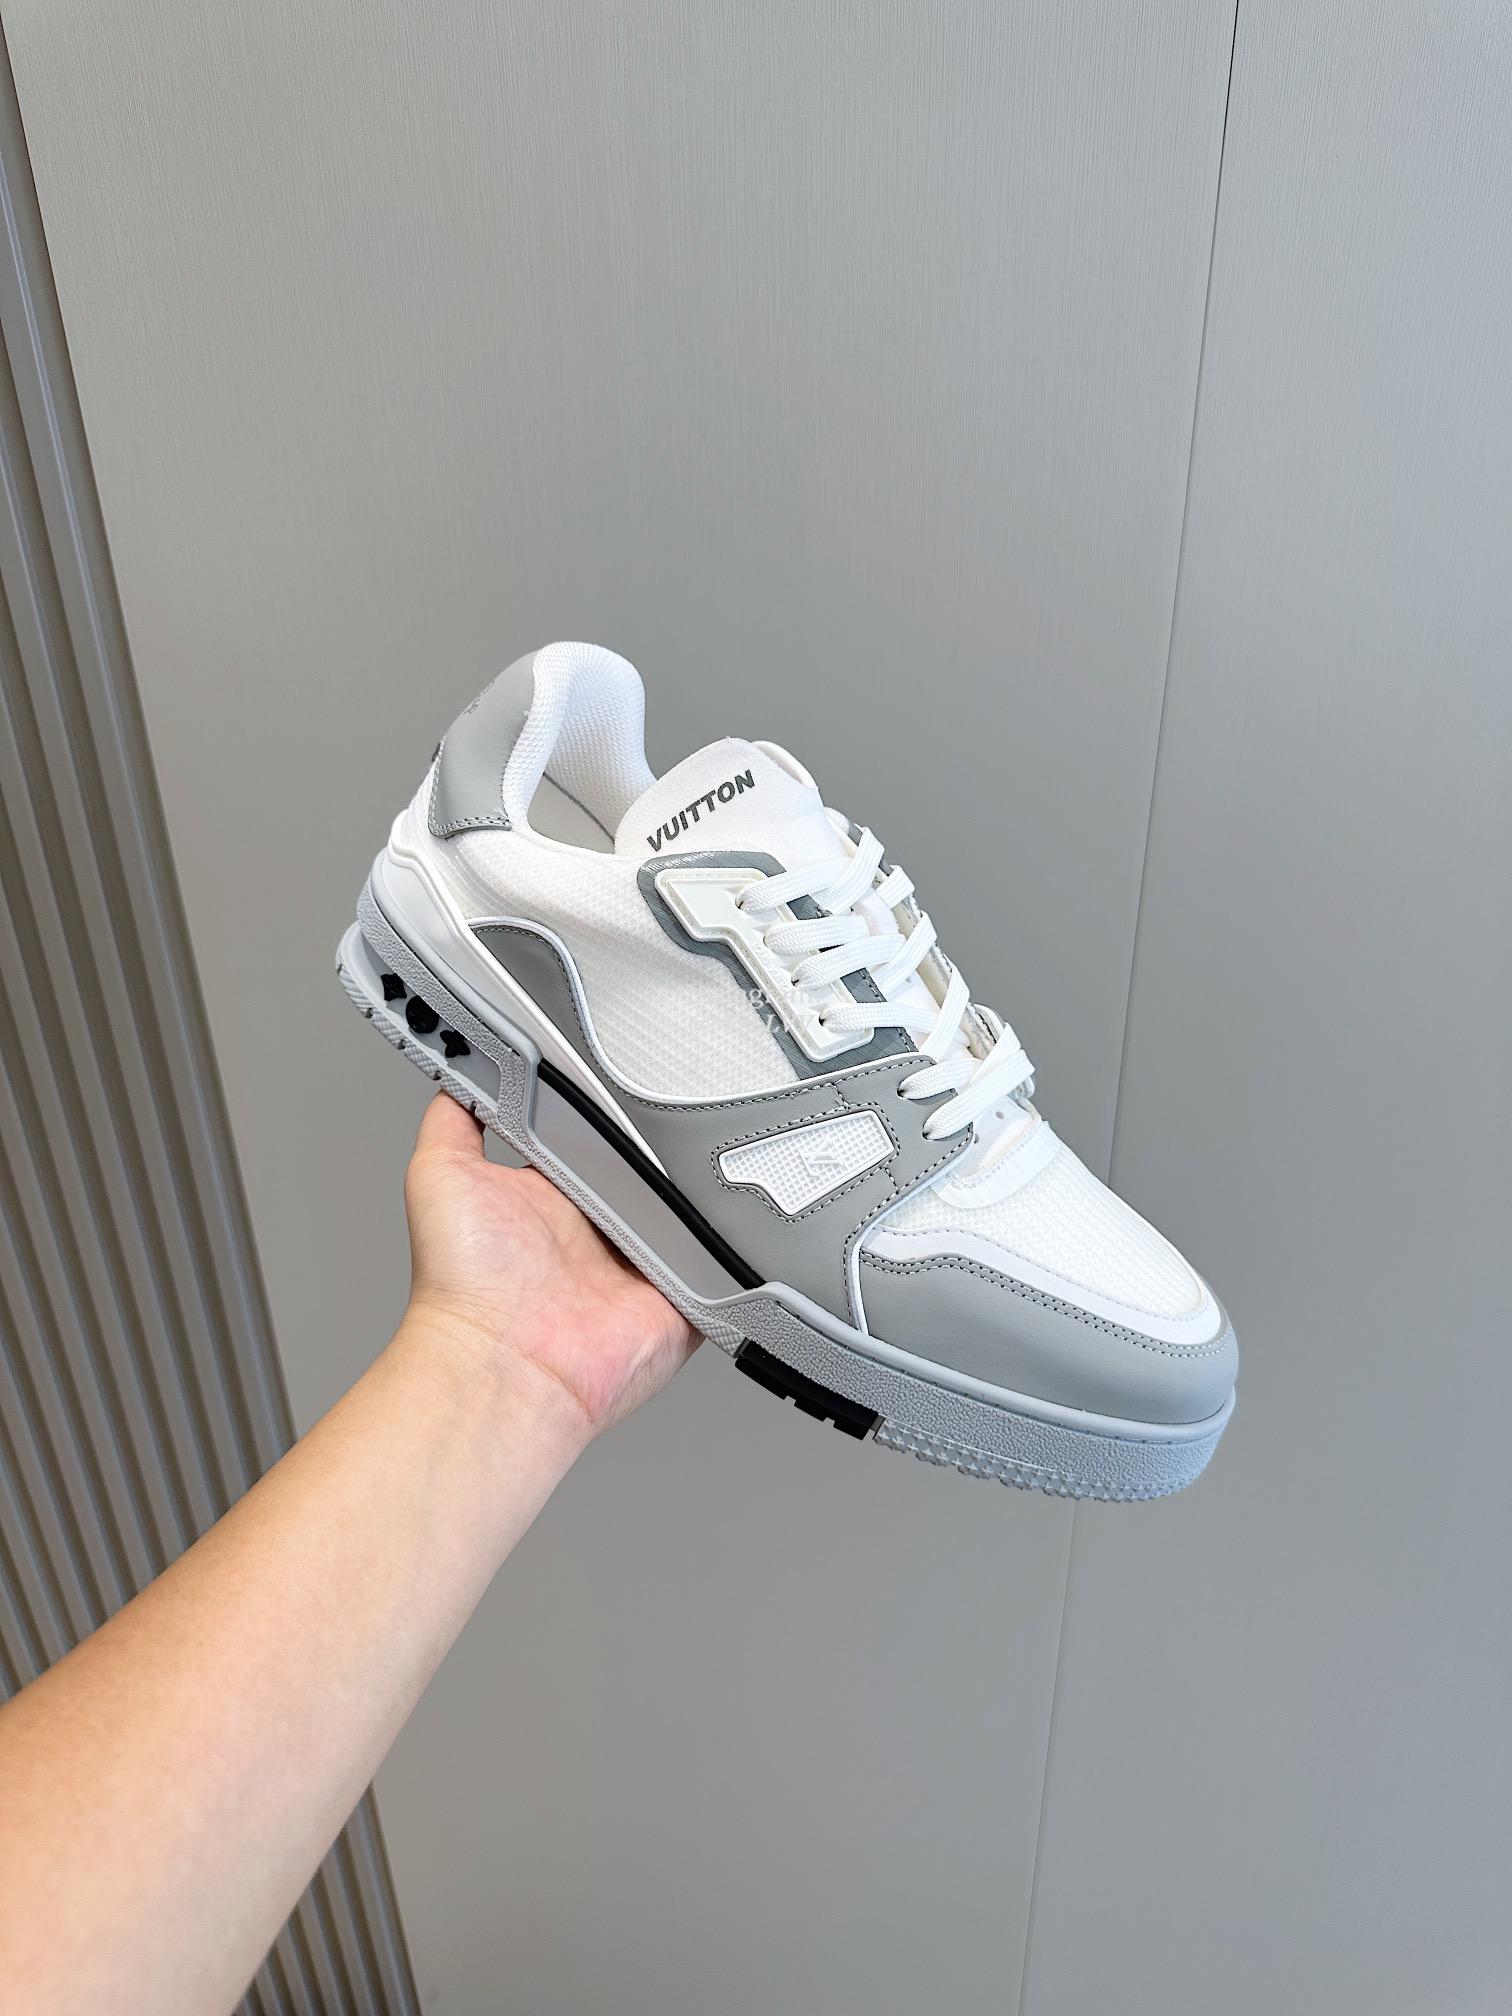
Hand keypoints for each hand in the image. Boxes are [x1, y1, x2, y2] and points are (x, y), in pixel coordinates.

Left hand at [401, 1092, 698, 1437]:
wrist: (505, 1363)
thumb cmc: (464, 1284)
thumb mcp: (440, 1172)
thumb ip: (454, 1117)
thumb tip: (459, 1073)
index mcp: (555, 1194)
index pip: (597, 1135)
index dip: (611, 1107)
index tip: (626, 1070)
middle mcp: (601, 1228)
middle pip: (652, 1167)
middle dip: (666, 1140)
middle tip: (676, 1107)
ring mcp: (645, 1263)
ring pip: (694, 1208)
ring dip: (701, 1186)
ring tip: (708, 1152)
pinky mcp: (685, 1295)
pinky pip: (728, 1259)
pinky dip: (734, 1240)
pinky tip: (732, 1211)